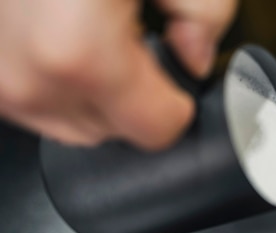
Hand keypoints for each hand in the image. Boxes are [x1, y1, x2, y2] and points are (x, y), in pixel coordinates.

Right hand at [0, 0, 236, 149]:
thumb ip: (205, 13)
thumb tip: (195, 57)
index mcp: (79, 53)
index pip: (158, 130)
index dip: (178, 101)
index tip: (177, 75)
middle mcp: (26, 78)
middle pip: (113, 132)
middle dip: (134, 95)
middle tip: (129, 33)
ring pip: (71, 121)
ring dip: (95, 89)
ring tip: (91, 24)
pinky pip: (36, 97)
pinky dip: (59, 75)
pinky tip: (62, 26)